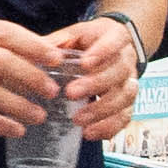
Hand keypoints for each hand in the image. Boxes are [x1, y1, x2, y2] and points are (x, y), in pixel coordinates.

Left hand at [45, 10, 143, 142]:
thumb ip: (59, 41)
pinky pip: (125, 117)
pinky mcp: (128, 103)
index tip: (85, 63)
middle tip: (71, 94)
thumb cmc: (93, 41)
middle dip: (96, 85)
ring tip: (78, 120)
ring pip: (124, 97)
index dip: (103, 53)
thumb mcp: (77, 34)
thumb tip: (37, 50)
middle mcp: (127, 60)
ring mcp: (130, 83)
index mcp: (116, 37)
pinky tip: (90, 133)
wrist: (118, 47)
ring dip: (101, 111)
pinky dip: (109, 128)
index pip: (115, 42)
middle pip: (118, 73)